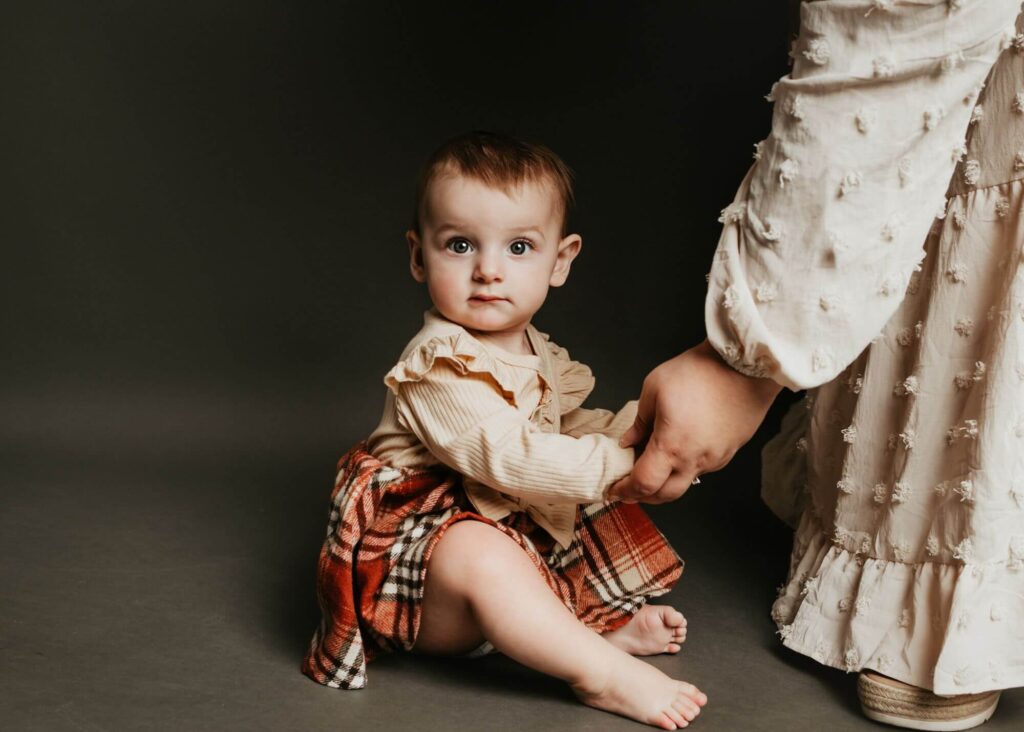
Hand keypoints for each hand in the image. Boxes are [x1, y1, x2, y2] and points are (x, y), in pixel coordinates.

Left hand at [609, 340, 782, 503]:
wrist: (744, 366)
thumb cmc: (699, 372)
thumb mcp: (654, 388)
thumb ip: (639, 422)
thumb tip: (628, 441)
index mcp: (671, 445)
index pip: (643, 484)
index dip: (625, 491)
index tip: (615, 489)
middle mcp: (695, 459)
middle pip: (665, 495)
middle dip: (643, 495)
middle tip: (629, 486)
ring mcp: (715, 458)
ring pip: (685, 483)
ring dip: (665, 482)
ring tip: (653, 464)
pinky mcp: (728, 452)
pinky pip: (702, 469)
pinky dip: (685, 467)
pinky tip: (679, 450)